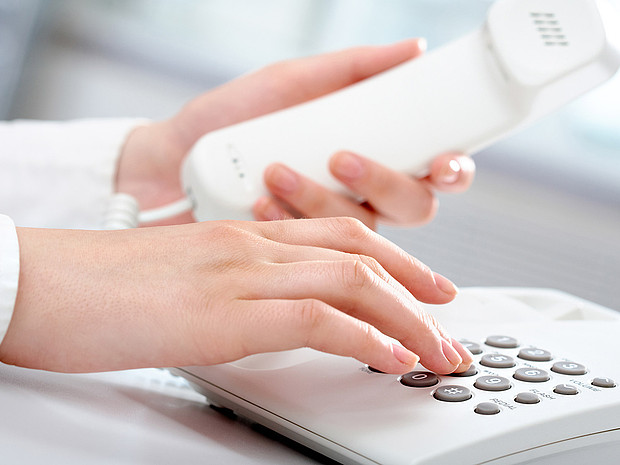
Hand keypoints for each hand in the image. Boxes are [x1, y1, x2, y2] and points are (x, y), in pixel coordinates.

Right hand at [1, 218, 471, 373]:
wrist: (42, 283)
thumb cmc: (104, 286)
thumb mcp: (188, 279)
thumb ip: (238, 288)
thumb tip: (274, 314)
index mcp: (245, 237)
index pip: (340, 234)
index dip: (393, 257)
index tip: (423, 285)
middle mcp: (252, 247)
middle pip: (360, 254)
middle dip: (417, 289)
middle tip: (450, 323)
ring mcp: (241, 276)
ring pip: (352, 282)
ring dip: (406, 319)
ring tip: (438, 350)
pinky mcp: (224, 315)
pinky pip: (316, 320)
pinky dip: (364, 338)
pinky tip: (390, 358)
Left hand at [116, 38, 473, 226]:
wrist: (176, 160)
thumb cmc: (233, 118)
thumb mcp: (290, 81)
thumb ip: (351, 69)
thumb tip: (413, 48)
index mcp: (373, 154)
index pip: (433, 169)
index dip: (451, 170)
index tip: (441, 161)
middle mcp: (360, 194)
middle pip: (413, 206)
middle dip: (383, 182)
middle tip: (339, 157)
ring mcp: (329, 227)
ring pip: (363, 229)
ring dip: (321, 198)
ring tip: (274, 171)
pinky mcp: (297, 252)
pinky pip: (315, 249)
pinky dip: (287, 219)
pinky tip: (257, 202)